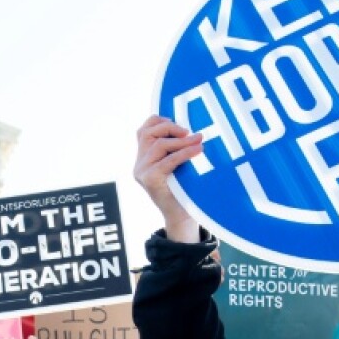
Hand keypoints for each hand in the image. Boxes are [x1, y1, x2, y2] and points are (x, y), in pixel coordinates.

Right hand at [132, 116, 202, 241]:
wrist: (181, 217)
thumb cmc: (184, 189)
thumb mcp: (178, 164)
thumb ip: (177, 148)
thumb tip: (194, 128)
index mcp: (144, 158)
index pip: (143, 130)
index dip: (159, 121)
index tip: (179, 123)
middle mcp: (139, 164)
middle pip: (147, 133)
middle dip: (170, 128)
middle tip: (191, 132)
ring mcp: (142, 172)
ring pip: (157, 145)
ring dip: (181, 141)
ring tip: (199, 140)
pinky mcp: (149, 180)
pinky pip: (166, 161)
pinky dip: (184, 153)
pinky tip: (197, 150)